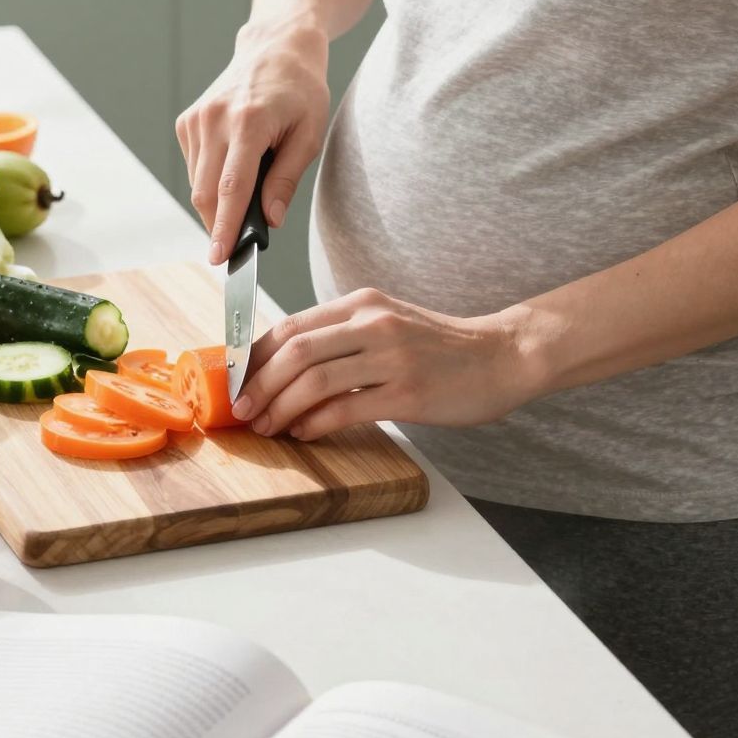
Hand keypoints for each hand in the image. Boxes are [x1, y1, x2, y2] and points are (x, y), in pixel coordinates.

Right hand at [175, 17, 330, 262]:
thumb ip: (286, 179)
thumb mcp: (309, 135)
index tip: (219, 257)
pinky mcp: (187, 121)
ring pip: (197, 183)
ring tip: (250, 189)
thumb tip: (270, 221)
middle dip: (219, 225)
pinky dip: (212, 179)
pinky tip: (236, 164)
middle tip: (239, 246)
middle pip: (205, 192)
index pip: (231, 188)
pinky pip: (195, 167)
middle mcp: (214, 119)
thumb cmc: (300, 91)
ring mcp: (196, 119)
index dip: (225, 228)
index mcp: (248, 122)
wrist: (276, 48)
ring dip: (218, 202)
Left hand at [231, 288, 531, 440]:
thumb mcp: (387, 324)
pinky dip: (316, 424)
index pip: (290, 325)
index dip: (254, 355)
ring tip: (267, 427)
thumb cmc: (440, 347)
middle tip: (241, 409)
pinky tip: (304, 433)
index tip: (235, 379)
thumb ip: (343, 337)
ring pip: (314, 381)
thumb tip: (286, 366)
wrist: (502, 356)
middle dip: (258, 384)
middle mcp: (372, 323)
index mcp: (361, 303)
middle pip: (294, 351)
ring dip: (280, 408)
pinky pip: (346, 409)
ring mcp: (391, 356)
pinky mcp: (408, 391)